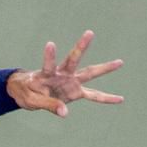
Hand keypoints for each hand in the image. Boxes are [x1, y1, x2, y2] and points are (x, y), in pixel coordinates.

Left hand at [7, 31, 123, 116]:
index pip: (49, 64)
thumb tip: (65, 113)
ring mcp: (71, 82)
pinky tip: (120, 99)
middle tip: (89, 32)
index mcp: (47, 74)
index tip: (50, 44)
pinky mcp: (75, 92)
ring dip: (104, 68)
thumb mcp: (32, 100)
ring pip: (89, 72)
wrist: (27, 92)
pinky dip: (106, 98)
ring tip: (120, 62)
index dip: (50, 55)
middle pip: (73, 59)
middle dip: (81, 47)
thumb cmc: (26, 92)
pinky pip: (93, 95)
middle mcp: (62, 74)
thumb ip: (48, 104)